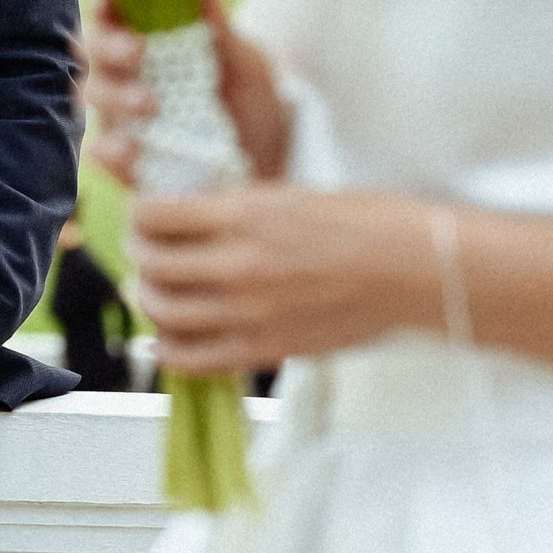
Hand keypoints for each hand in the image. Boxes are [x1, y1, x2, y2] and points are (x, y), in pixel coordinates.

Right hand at [77, 0, 288, 185]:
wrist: (271, 161)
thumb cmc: (251, 103)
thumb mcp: (244, 63)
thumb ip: (220, 27)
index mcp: (148, 41)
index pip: (111, 13)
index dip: (102, 3)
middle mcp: (126, 74)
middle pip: (90, 50)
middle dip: (107, 46)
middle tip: (138, 51)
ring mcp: (122, 116)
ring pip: (90, 95)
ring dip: (113, 94)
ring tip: (150, 104)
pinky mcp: (128, 159)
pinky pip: (102, 151)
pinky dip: (110, 148)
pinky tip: (129, 147)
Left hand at [127, 185, 437, 374]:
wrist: (412, 269)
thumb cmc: (362, 223)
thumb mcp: (286, 194)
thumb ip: (234, 208)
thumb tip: (188, 214)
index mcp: (244, 214)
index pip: (155, 215)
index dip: (141, 215)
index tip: (145, 216)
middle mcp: (239, 264)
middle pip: (151, 264)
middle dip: (139, 254)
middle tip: (144, 251)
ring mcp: (249, 313)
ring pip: (163, 313)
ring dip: (148, 298)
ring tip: (154, 290)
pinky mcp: (266, 349)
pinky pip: (193, 359)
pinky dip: (169, 348)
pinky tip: (168, 336)